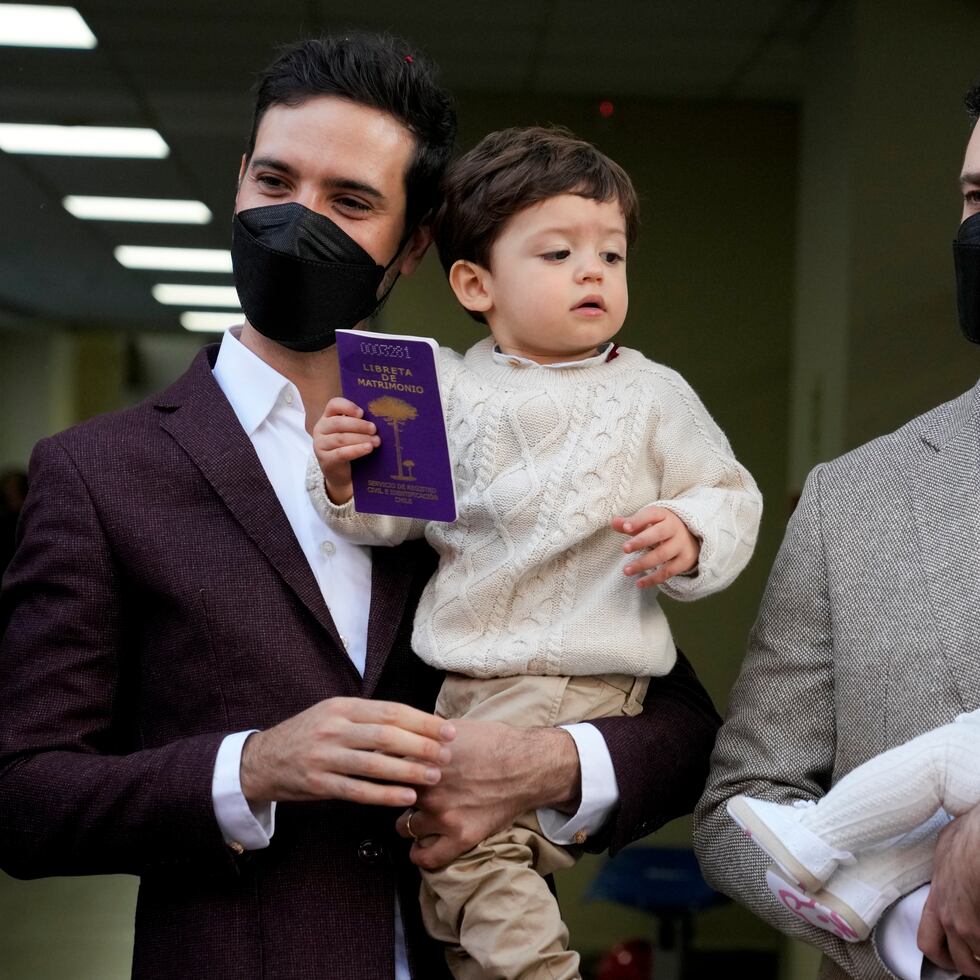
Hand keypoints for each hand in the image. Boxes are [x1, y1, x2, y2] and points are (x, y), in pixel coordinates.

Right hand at [240, 697, 454, 807]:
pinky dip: (384, 794)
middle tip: (447, 754)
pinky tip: (406, 796)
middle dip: (422, 745)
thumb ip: (368, 718)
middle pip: (387, 735)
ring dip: (409, 770)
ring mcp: (324, 756)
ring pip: (375, 763)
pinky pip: (357, 790)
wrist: (262, 759)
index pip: (391, 711)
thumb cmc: (309, 735)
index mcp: (343, 707)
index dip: (422, 721)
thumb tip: (416, 724)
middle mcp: (334, 728)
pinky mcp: (318, 783)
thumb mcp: (334, 714)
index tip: (448, 729)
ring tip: (434, 775)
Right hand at [312, 397, 379, 503]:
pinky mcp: (325, 460)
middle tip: (374, 429)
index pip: (333, 405)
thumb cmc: (349, 447)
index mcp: (327, 417)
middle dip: (359, 425)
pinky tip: (368, 449)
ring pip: (341, 438)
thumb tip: (380, 416)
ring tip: (376, 441)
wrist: (341, 474)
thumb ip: (359, 422)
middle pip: (338, 423)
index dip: (348, 406)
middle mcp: (320, 429)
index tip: (362, 413)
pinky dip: (356, 450)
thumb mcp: (352, 432)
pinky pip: (341, 453)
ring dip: (361, 438)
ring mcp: (320, 445)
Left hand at [395, 720, 579, 869]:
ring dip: (408, 823)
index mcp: (423, 759)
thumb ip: (426, 737)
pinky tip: (420, 848)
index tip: (384, 774)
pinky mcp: (461, 836)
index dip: (384, 771)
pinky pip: (427, 857)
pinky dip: (420, 854)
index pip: (384, 769)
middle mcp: (428, 787)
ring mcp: (443, 814)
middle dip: (396, 796)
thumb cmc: (495, 741)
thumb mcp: (455, 728)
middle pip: (392, 798)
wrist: (528, 764)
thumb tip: (406, 734)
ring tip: (414, 819)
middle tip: (403, 795)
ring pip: (405, 827)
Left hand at [612, 505, 699, 586]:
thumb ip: (630, 523)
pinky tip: (639, 583)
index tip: (625, 527)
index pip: (651, 515)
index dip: (638, 521)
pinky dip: (653, 578)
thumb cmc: (662, 527)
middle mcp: (674, 528)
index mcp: (664, 515)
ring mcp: (681, 545)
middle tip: (625, 548)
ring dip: (643, 563)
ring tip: (626, 570)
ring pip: (662, 554)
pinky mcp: (685, 560)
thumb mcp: (648, 522)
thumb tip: (614, 522)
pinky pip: (668, 571)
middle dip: (641, 541)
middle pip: (658, 534)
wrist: (692, 536)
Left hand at [918, 804, 979, 976]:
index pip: (928, 944)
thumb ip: (944, 872)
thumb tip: (947, 864)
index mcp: (937, 902)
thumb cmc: (965, 838)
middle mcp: (952, 920)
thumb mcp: (944, 853)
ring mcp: (972, 926)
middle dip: (972, 967)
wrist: (979, 840)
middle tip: (979, 962)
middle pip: (960, 963)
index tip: (952, 958)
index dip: (941, 957)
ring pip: (979, 959)